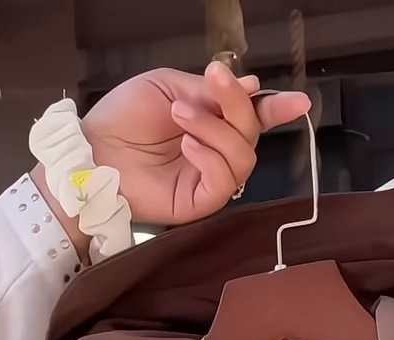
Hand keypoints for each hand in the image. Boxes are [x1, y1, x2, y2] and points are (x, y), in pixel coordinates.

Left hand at [81, 62, 308, 227]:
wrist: (93, 150)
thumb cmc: (124, 117)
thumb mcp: (170, 86)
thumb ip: (210, 91)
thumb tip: (252, 87)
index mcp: (211, 121)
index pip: (253, 119)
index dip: (277, 110)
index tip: (300, 101)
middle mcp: (215, 152)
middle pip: (251, 134)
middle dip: (237, 104)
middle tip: (213, 81)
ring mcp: (208, 179)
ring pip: (243, 157)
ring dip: (217, 129)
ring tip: (181, 116)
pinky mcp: (199, 203)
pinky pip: (224, 182)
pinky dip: (211, 156)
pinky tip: (187, 145)